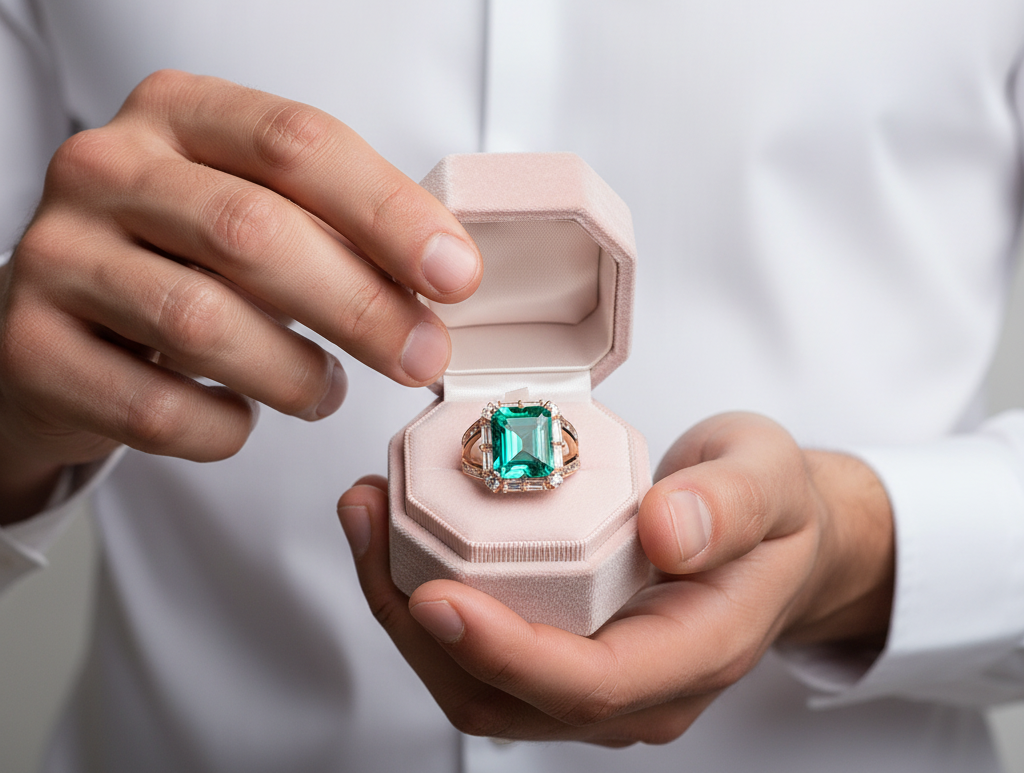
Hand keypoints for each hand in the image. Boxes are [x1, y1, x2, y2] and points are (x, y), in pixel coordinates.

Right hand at [0, 70, 480, 521]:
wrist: (56, 323)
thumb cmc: (183, 259)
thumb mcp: (253, 208)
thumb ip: (335, 224)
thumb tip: (444, 277)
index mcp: (177, 110)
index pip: (298, 142)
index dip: (389, 213)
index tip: (457, 275)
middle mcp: (105, 166)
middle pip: (255, 231)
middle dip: (362, 306)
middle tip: (424, 357)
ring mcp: (54, 253)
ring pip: (205, 323)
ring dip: (295, 374)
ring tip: (324, 391)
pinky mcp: (26, 346)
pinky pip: (153, 407)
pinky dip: (222, 426)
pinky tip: (240, 416)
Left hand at [338, 413, 892, 745]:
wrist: (779, 535)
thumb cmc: (775, 512)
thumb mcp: (769, 481)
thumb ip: (729, 504)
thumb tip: (667, 530)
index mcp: (693, 652)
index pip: (585, 683)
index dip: (502, 650)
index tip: (435, 593)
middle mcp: (635, 686)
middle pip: (504, 697)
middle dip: (418, 625)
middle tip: (371, 524)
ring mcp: (595, 672)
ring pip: (477, 680)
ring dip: (406, 608)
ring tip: (369, 517)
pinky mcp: (564, 645)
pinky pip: (481, 644)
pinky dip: (426, 595)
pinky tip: (399, 531)